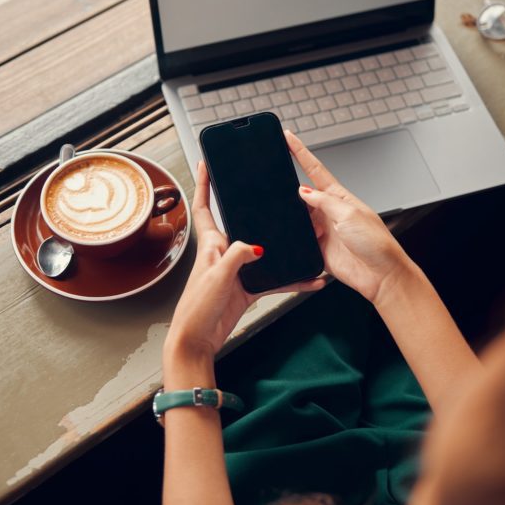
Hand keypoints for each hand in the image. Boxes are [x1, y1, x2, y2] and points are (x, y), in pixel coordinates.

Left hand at [165, 160, 325, 368]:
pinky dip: (291, 281)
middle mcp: (223, 254)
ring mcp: (236, 271)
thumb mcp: (218, 276)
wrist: (198, 340)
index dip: (203, 184)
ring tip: (302, 236)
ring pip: (263, 253)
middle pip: (240, 225)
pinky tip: (308, 280)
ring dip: (281, 248)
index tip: (206, 165)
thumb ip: (237, 255)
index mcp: (210, 245)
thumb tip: (256, 246)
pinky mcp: (247, 288)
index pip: (203, 207)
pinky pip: (273, 280)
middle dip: (254, 210)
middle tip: (270, 195)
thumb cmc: (196, 308)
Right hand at [285, 130, 419, 303]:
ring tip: (295, 221)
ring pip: (298, 217)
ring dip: (294, 218)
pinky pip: (299, 239)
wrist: (381, 276)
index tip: (288, 137)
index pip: (315, 169)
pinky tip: (294, 237)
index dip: (301, 152)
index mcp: (340, 197)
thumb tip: (304, 191)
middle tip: (277, 184)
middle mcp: (330, 211)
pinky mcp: (318, 249)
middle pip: (303, 194)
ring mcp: (323, 230)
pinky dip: (294, 237)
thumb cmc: (376, 244)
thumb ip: (324, 201)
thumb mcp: (349, 214)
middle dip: (290, 190)